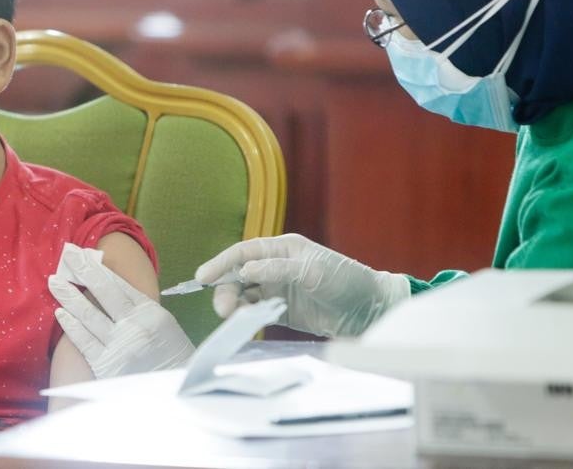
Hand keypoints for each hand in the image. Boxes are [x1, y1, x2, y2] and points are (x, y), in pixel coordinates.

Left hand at [49, 246, 193, 378]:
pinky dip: (71, 325)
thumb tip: (114, 288)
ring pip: (88, 314)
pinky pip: (84, 341)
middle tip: (66, 253)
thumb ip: (141, 309)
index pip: (119, 284)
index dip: (98, 268)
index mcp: (150, 312)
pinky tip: (60, 312)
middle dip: (83, 271)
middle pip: (103, 292)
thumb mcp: (164, 326)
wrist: (175, 393)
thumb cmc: (169, 358)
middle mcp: (135, 325)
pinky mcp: (106, 366)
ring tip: (54, 281)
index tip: (83, 254)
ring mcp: (119, 345)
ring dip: (69, 296)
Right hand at [194, 233, 409, 337]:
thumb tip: (245, 270)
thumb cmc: (346, 279)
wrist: (369, 309)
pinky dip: (247, 317)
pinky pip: (256, 312)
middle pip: (239, 275)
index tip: (202, 277)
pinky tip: (246, 323)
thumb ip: (277, 269)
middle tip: (223, 309)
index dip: (221, 263)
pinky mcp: (282, 312)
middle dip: (226, 290)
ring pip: (244, 295)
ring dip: (234, 305)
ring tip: (233, 318)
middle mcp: (276, 267)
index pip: (244, 252)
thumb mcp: (312, 270)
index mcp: (282, 248)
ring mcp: (278, 290)